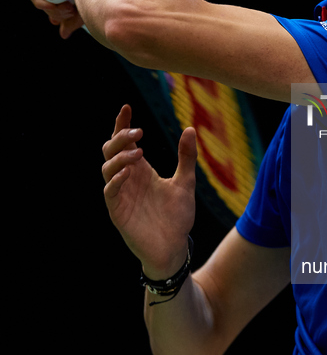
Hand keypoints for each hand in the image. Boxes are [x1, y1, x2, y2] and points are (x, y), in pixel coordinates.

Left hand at [23, 0, 84, 38]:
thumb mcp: (88, 4)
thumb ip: (76, 19)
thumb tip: (63, 35)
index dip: (62, 11)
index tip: (66, 21)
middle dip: (58, 12)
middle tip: (69, 16)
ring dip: (52, 9)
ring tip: (66, 10)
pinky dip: (39, 1)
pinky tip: (50, 6)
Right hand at [102, 104, 196, 278]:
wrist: (173, 247)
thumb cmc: (177, 217)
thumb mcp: (185, 183)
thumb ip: (186, 157)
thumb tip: (190, 128)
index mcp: (140, 169)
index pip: (125, 142)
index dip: (122, 124)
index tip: (127, 107)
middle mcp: (127, 178)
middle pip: (111, 150)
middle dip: (120, 137)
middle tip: (138, 132)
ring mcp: (120, 194)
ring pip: (107, 168)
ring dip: (120, 157)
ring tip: (138, 152)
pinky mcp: (117, 211)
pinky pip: (110, 191)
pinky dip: (116, 180)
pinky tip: (129, 171)